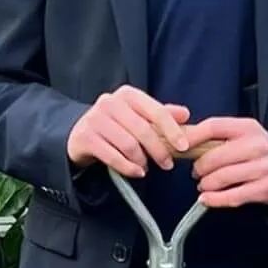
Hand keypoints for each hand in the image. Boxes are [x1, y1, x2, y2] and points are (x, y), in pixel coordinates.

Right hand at [66, 86, 189, 177]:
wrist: (81, 133)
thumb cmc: (116, 125)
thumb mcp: (139, 116)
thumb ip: (161, 115)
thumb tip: (185, 114)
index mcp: (128, 95)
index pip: (156, 111)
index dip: (173, 130)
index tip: (184, 147)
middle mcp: (110, 102)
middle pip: (143, 130)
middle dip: (159, 150)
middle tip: (168, 165)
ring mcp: (95, 119)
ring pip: (128, 144)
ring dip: (142, 160)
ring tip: (147, 168)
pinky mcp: (85, 137)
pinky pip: (113, 156)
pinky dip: (128, 168)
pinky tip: (137, 172)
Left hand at [186, 115, 267, 208]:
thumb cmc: (257, 153)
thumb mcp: (243, 135)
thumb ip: (216, 136)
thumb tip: (179, 139)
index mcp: (247, 127)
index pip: (213, 127)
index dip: (192, 137)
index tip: (178, 148)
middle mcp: (257, 145)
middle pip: (215, 157)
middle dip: (199, 168)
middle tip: (196, 173)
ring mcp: (263, 167)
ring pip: (222, 178)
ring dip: (206, 185)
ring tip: (203, 186)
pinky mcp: (266, 188)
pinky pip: (233, 196)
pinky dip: (215, 200)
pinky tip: (206, 200)